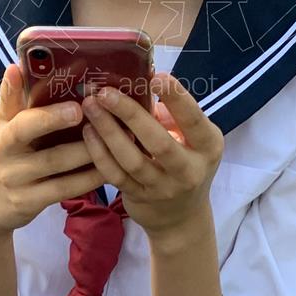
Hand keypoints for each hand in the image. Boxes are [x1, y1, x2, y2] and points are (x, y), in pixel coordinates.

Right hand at [0, 62, 107, 242]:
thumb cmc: (0, 157)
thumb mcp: (0, 127)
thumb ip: (10, 99)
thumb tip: (16, 66)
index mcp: (4, 137)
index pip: (25, 125)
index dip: (50, 118)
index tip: (77, 108)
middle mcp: (10, 163)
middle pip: (47, 154)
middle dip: (80, 145)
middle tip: (104, 126)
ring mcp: (20, 186)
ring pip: (59, 173)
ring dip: (90, 159)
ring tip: (117, 144)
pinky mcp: (30, 205)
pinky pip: (63, 192)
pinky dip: (85, 181)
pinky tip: (107, 170)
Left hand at [78, 71, 223, 243]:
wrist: (181, 219)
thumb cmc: (185, 164)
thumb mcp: (192, 140)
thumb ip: (173, 117)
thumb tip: (142, 89)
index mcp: (207, 147)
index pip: (194, 120)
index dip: (176, 99)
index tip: (156, 77)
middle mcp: (188, 171)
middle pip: (158, 142)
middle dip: (130, 114)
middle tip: (105, 92)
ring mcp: (162, 189)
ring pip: (131, 160)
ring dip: (108, 131)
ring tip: (91, 107)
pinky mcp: (139, 199)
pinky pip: (116, 175)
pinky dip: (100, 153)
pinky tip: (88, 133)